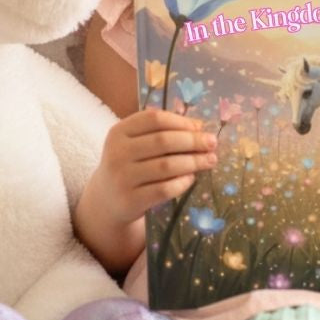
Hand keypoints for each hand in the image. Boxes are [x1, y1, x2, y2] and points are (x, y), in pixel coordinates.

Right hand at [94, 109, 217, 226]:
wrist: (106, 200)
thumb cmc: (129, 165)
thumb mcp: (134, 143)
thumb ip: (160, 131)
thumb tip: (198, 127)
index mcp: (119, 132)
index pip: (154, 119)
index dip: (181, 121)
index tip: (200, 127)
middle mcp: (117, 153)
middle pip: (163, 141)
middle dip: (193, 141)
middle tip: (212, 143)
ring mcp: (122, 177)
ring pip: (166, 165)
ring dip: (193, 162)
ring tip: (210, 160)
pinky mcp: (131, 200)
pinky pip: (164, 189)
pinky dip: (182, 182)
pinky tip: (191, 178)